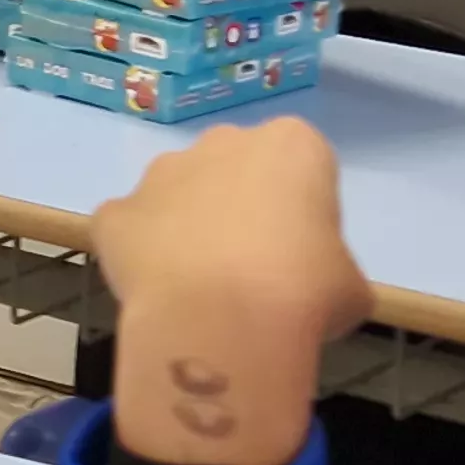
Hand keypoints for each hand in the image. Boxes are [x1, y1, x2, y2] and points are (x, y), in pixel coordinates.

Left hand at [92, 118, 372, 464]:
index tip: (301, 255)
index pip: (301, 169)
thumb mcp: (350, 286)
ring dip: (188, 227)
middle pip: (233, 170)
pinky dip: (141, 255)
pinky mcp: (114, 210)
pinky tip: (158, 291)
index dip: (301, 215)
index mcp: (292, 145)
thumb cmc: (303, 294)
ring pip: (178, 194)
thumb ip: (331, 267)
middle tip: (251, 269)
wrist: (222, 322)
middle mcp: (222, 142)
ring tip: (201, 286)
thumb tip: (316, 287)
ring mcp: (161, 172)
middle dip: (239, 209)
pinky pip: (131, 229)